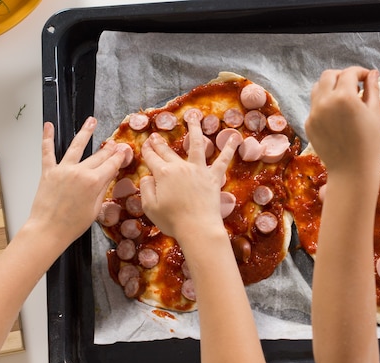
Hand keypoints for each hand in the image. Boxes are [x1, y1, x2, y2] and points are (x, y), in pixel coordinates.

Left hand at [27, 117, 125, 245]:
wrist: (48, 230)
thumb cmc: (72, 225)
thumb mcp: (95, 209)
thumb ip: (102, 188)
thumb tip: (109, 175)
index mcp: (94, 182)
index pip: (111, 164)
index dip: (120, 156)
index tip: (125, 150)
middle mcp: (79, 172)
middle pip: (98, 156)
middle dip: (109, 148)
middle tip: (115, 142)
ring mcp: (63, 170)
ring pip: (76, 146)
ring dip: (85, 132)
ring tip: (91, 121)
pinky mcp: (48, 172)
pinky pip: (47, 151)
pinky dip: (47, 137)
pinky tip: (49, 126)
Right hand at [139, 118, 237, 241]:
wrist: (198, 227)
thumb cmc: (172, 221)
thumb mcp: (150, 207)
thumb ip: (146, 189)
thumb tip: (147, 177)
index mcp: (163, 174)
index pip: (151, 158)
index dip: (146, 151)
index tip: (144, 145)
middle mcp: (180, 167)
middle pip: (167, 152)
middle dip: (159, 143)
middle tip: (155, 136)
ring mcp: (198, 170)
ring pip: (196, 144)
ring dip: (194, 129)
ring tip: (193, 117)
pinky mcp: (213, 177)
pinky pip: (223, 160)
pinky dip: (229, 148)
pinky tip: (235, 137)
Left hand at [305, 67, 379, 180]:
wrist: (351, 170)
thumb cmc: (369, 143)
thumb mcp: (374, 113)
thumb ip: (372, 89)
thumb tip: (373, 73)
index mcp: (344, 97)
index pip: (349, 73)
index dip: (360, 73)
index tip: (367, 78)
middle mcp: (325, 102)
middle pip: (328, 75)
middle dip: (342, 76)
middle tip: (354, 85)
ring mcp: (313, 113)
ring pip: (317, 88)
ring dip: (330, 87)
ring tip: (343, 98)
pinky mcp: (308, 124)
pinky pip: (314, 106)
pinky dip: (325, 104)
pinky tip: (337, 117)